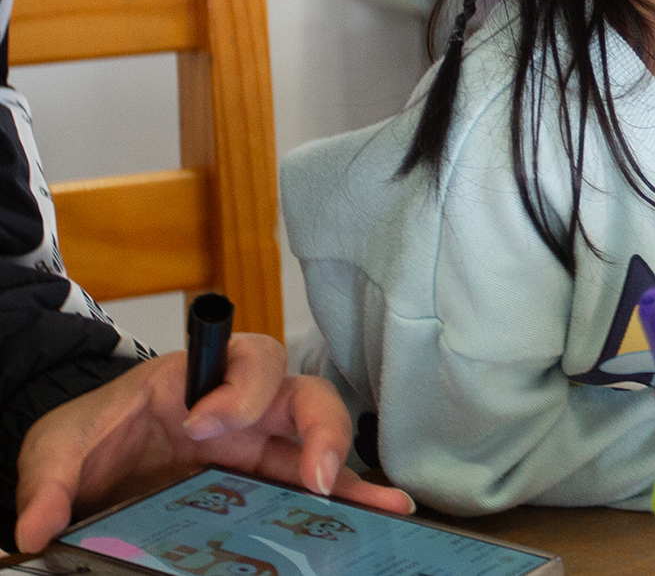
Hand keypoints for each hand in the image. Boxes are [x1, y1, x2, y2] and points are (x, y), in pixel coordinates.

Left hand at [15, 333, 412, 551]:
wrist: (91, 465)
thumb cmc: (92, 436)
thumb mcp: (59, 445)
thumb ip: (49, 480)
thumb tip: (38, 529)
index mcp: (200, 380)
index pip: (245, 360)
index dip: (239, 388)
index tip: (203, 423)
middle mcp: (244, 408)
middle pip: (304, 397)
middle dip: (320, 428)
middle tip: (315, 475)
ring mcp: (259, 448)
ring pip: (320, 445)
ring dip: (347, 473)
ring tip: (381, 508)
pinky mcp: (265, 484)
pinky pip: (316, 488)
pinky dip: (350, 500)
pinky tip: (380, 517)